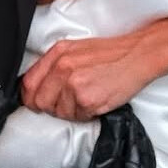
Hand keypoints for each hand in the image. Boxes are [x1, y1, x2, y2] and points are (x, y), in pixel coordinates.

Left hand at [19, 28, 159, 120]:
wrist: (139, 55)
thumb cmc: (112, 54)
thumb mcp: (77, 50)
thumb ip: (56, 65)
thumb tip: (40, 87)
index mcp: (58, 53)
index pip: (28, 83)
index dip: (31, 98)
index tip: (38, 103)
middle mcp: (62, 67)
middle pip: (40, 102)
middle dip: (53, 107)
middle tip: (70, 102)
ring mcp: (74, 84)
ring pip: (60, 112)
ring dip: (73, 111)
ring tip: (89, 97)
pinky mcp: (86, 99)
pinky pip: (78, 117)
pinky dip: (87, 114)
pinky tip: (98, 100)